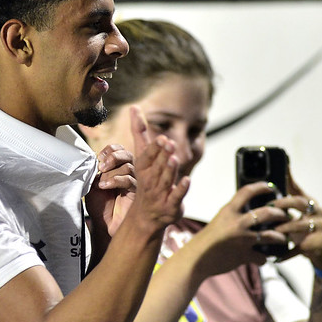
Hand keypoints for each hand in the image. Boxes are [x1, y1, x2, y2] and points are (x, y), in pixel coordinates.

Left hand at [85, 144, 135, 236]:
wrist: (104, 225)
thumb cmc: (100, 205)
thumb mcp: (93, 183)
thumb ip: (96, 170)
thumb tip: (97, 158)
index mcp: (118, 167)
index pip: (119, 149)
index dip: (110, 150)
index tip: (99, 157)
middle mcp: (129, 172)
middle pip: (127, 154)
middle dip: (113, 157)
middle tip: (102, 167)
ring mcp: (134, 182)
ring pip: (128, 167)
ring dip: (111, 173)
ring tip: (101, 184)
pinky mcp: (137, 192)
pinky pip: (130, 180)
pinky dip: (115, 180)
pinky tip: (105, 187)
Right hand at [127, 106, 189, 228]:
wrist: (147, 214)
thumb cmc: (146, 179)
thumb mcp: (142, 156)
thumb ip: (140, 133)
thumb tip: (134, 107)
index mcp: (143, 168)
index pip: (147, 157)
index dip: (155, 149)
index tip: (162, 139)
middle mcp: (150, 180)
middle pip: (157, 167)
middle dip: (163, 156)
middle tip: (169, 144)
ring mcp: (160, 194)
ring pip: (165, 180)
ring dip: (170, 170)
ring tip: (174, 159)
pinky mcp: (171, 205)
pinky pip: (176, 197)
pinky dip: (181, 189)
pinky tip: (187, 180)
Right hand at [190, 182, 287, 276]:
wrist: (196, 259)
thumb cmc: (206, 241)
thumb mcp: (219, 222)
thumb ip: (233, 217)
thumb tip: (249, 215)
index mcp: (228, 211)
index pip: (247, 191)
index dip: (261, 187)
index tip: (270, 187)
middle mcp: (237, 223)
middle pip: (267, 212)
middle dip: (280, 214)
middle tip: (285, 215)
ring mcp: (242, 239)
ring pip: (271, 235)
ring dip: (280, 236)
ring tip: (283, 237)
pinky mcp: (244, 255)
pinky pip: (262, 257)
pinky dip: (264, 258)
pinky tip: (264, 258)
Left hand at [273, 169, 321, 269]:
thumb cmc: (310, 230)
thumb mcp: (303, 214)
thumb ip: (289, 201)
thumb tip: (272, 186)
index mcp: (311, 203)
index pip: (298, 189)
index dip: (289, 178)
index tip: (281, 166)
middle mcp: (317, 212)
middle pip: (300, 203)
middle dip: (283, 204)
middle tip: (268, 207)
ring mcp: (319, 227)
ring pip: (299, 225)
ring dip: (283, 228)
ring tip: (271, 231)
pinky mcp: (318, 243)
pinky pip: (299, 247)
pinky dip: (286, 253)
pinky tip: (275, 257)